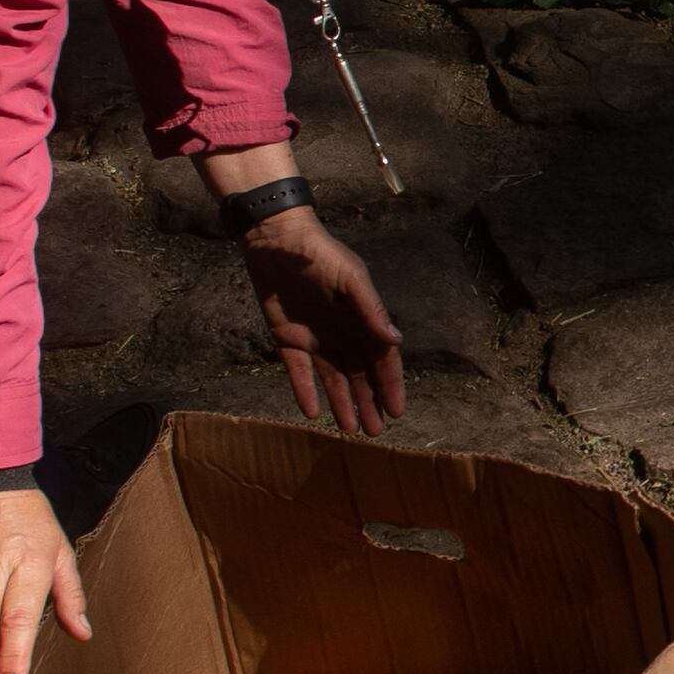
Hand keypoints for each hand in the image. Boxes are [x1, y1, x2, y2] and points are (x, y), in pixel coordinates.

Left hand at [241, 206, 406, 431]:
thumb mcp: (351, 279)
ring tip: (348, 430)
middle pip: (359, 376)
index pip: (382, 360)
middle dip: (369, 403)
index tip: (397, 411)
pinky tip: (311, 412)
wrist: (277, 241)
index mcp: (363, 320)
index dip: (390, 385)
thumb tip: (396, 342)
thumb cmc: (321, 255)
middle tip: (374, 433)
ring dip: (342, 403)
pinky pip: (298, 371)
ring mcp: (315, 339)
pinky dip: (304, 391)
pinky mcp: (287, 339)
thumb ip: (372, 310)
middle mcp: (343, 334)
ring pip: (332, 379)